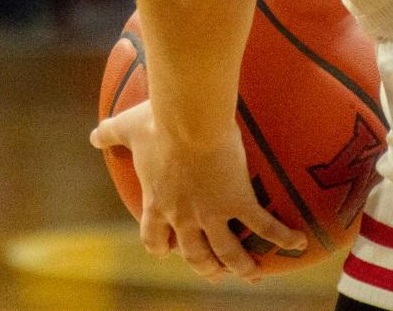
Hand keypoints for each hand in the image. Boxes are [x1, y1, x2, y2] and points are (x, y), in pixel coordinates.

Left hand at [91, 101, 305, 281]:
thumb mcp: (128, 127)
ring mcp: (211, 213)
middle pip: (192, 254)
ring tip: (253, 273)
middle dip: (204, 266)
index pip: (154, 237)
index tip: (168, 250)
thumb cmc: (158, 120)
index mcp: (158, 201)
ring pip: (226, 253)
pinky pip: (264, 226)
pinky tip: (298, 242)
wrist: (189, 119)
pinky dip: (282, 237)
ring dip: (240, 266)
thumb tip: (93, 135)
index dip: (162, 247)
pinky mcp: (238, 202)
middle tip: (217, 271)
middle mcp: (183, 216)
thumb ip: (110, 133)